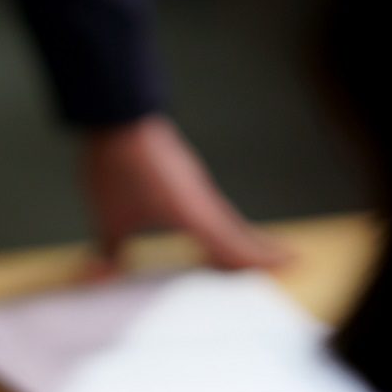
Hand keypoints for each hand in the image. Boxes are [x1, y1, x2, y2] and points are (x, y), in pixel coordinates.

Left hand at [80, 114, 290, 277]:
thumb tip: (102, 275)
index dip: (257, 259)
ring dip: (244, 236)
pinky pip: (212, 207)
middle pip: (239, 232)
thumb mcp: (109, 216)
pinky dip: (223, 222)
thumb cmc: (117, 163)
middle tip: (290, 260)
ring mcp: (197, 188)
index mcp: (192, 214)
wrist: (118, 116)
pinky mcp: (186, 179)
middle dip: (261, 250)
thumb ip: (110, 249)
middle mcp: (203, 200)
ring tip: (261, 250)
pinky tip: (216, 228)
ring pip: (228, 219)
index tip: (288, 265)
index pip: (232, 246)